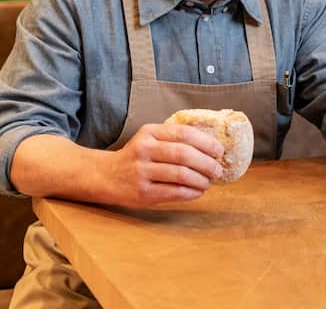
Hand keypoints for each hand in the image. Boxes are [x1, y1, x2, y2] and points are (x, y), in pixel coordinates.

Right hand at [101, 123, 223, 207]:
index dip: (205, 142)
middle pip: (184, 154)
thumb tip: (211, 148)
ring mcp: (142, 172)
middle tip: (217, 170)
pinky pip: (174, 192)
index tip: (219, 151)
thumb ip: (173, 140)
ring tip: (208, 182)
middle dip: (207, 163)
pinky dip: (191, 193)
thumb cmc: (136, 157)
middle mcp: (144, 150)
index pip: (183, 133)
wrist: (107, 176)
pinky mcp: (143, 192)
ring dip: (201, 180)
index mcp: (149, 132)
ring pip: (181, 175)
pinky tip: (197, 192)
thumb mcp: (149, 140)